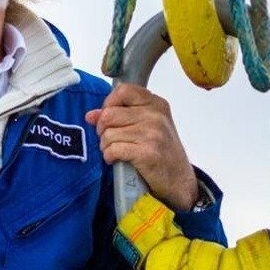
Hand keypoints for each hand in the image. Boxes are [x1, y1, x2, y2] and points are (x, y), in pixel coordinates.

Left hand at [88, 84, 200, 209]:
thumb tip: (90, 115)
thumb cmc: (162, 151)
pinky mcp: (147, 152)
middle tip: (108, 138)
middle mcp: (156, 115)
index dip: (109, 103)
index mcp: (157, 103)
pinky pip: (113, 149)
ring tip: (114, 151)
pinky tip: (115, 159)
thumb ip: (121, 116)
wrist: (179, 179)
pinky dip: (109, 156)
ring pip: (109, 133)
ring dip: (105, 145)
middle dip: (102, 129)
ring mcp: (152, 133)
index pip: (123, 90)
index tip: (109, 117)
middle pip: (110, 113)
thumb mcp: (147, 127)